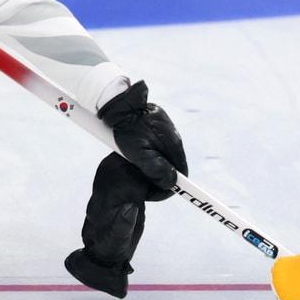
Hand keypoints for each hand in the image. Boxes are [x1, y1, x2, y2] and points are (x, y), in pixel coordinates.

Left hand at [97, 81, 188, 200]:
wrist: (119, 107)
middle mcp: (174, 135)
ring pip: (166, 154)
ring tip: (142, 169)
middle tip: (148, 183)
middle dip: (164, 175)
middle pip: (174, 163)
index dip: (173, 184)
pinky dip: (153, 153)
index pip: (181, 170)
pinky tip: (141, 155)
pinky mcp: (159, 123)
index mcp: (172, 143)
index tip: (161, 192)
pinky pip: (160, 144)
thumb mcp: (140, 155)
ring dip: (158, 164)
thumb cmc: (127, 131)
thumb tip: (172, 182)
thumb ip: (156, 169)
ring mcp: (167, 128)